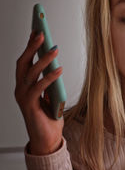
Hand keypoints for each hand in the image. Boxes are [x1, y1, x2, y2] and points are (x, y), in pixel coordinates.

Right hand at [15, 31, 63, 154]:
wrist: (47, 139)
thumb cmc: (49, 116)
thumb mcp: (51, 94)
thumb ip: (49, 81)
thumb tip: (55, 64)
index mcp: (25, 85)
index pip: (25, 61)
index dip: (30, 46)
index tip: (36, 30)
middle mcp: (20, 89)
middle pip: (23, 63)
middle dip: (32, 46)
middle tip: (41, 33)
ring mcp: (23, 97)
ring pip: (31, 73)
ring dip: (43, 59)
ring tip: (54, 49)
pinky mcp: (30, 105)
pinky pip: (39, 87)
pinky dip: (49, 77)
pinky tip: (59, 69)